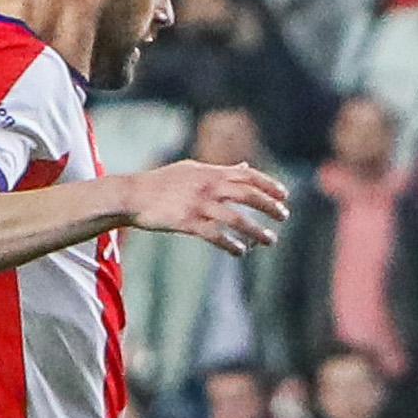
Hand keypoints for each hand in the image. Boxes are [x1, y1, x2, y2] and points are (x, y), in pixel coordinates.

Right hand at [122, 161, 289, 255]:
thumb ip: (219, 169)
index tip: (284, 195)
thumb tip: (244, 167)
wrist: (132, 195)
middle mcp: (208, 186)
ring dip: (256, 231)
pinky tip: (240, 251)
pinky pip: (216, 235)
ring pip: (236, 218)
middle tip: (284, 216)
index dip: (268, 184)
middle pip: (248, 195)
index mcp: (209, 172)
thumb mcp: (191, 169)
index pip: (247, 175)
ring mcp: (198, 204)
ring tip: (270, 240)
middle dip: (269, 206)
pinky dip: (231, 244)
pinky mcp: (188, 222)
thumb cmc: (161, 182)